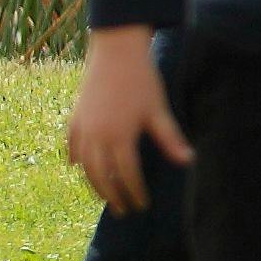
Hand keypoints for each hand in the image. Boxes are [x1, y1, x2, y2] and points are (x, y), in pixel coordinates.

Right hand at [65, 25, 187, 215]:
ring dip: (94, 185)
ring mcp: (82, 128)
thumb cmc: (141, 80)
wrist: (115, 50)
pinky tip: (79, 169)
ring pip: (84, 166)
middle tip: (123, 210)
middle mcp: (97, 136)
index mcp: (120, 137)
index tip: (142, 205)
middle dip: (113, 196)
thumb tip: (189, 161)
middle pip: (102, 177)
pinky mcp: (74, 118)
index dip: (135, 192)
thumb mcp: (158, 110)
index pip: (127, 175)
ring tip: (104, 197)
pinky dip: (75, 161)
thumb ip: (170, 139)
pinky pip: (72, 147)